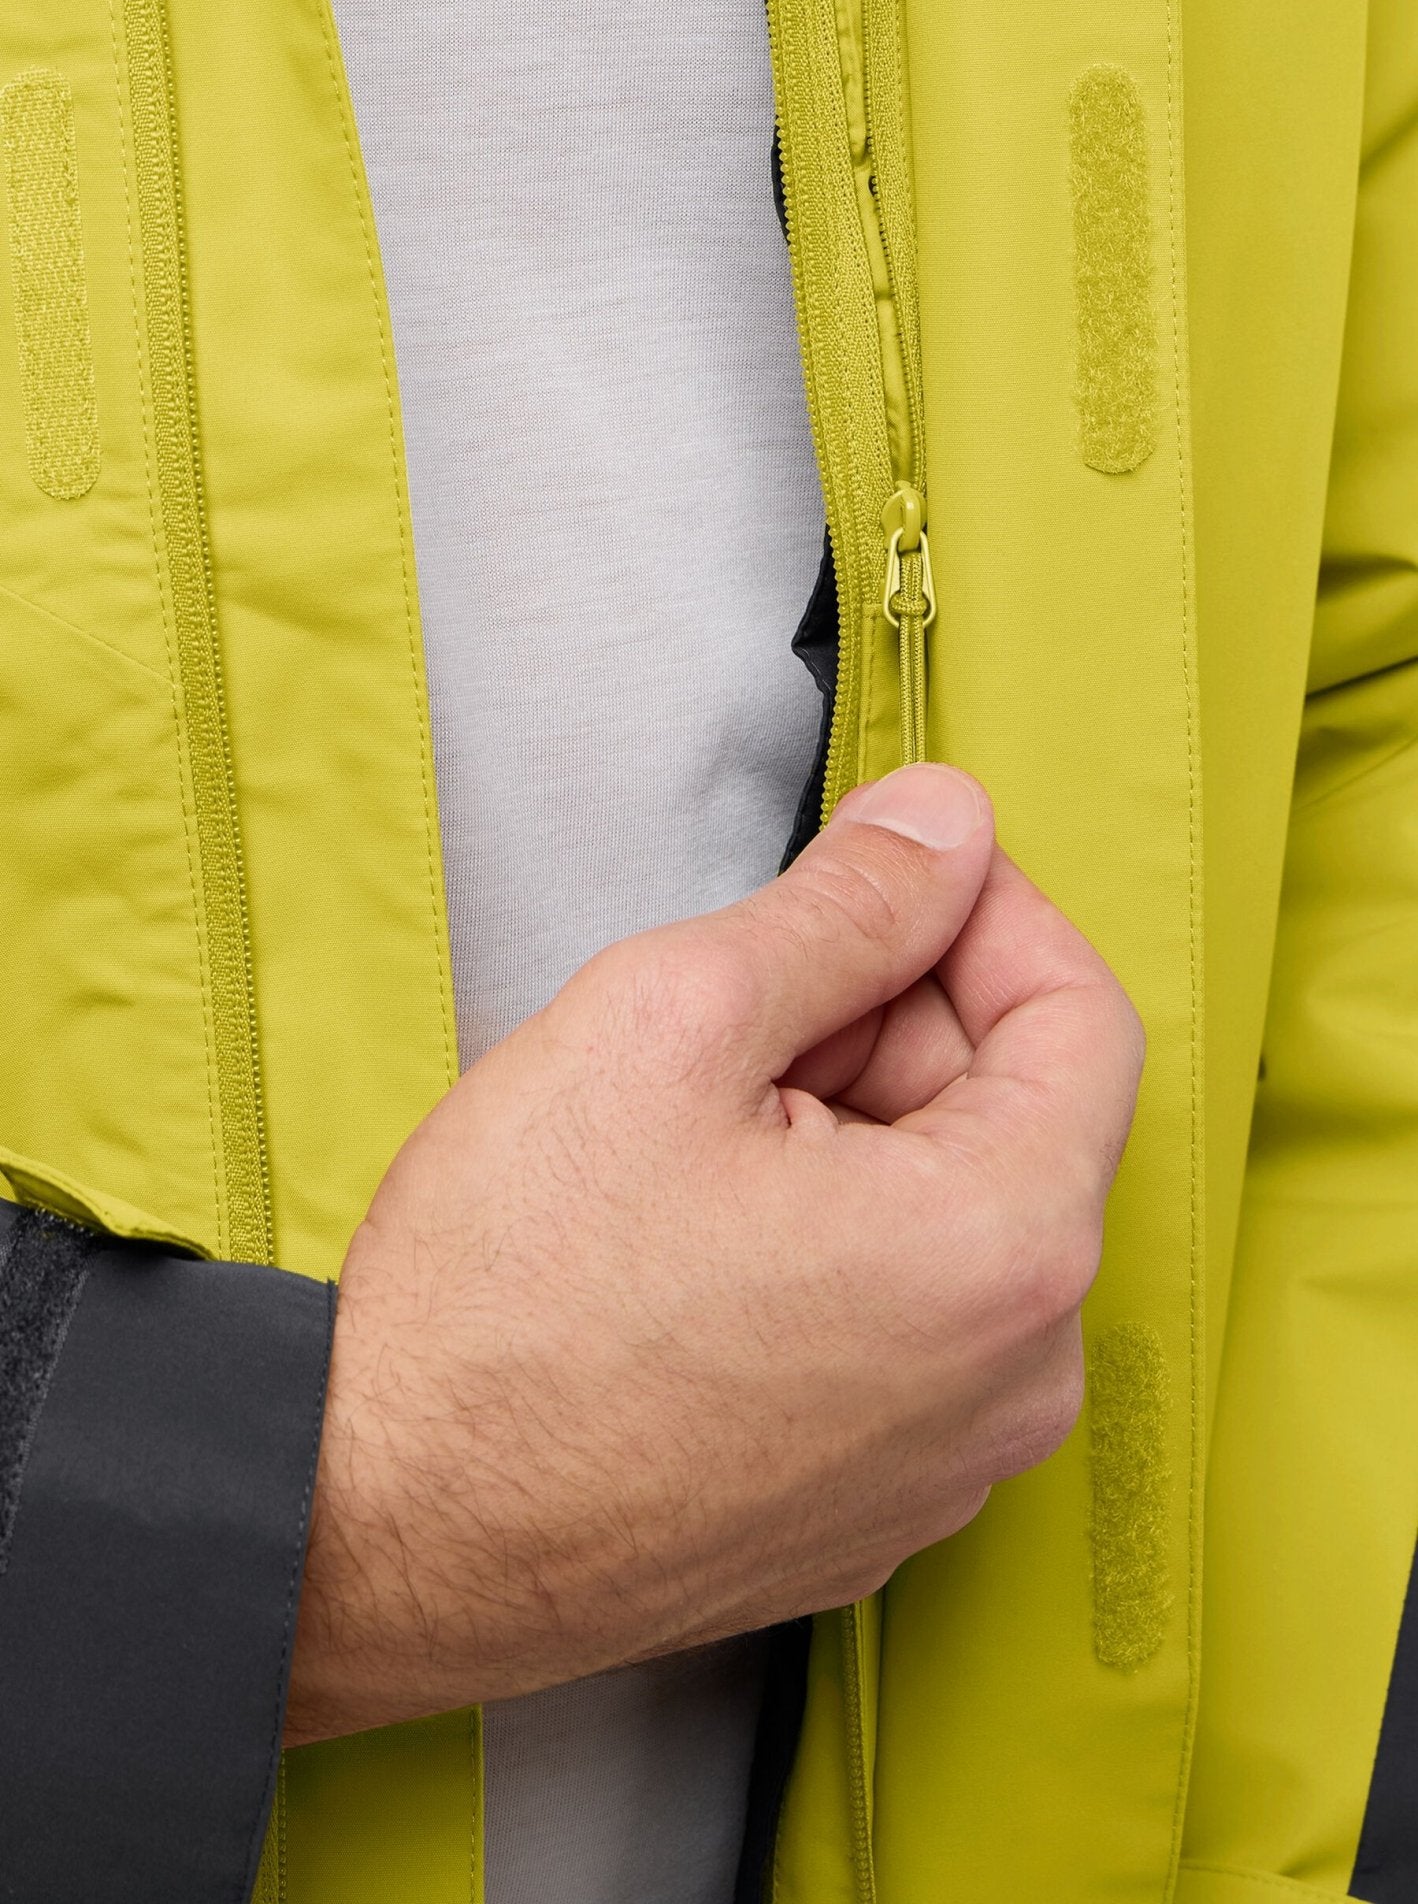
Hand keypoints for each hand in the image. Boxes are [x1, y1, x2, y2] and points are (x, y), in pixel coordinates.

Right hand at [285, 764, 1143, 1743]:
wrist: (377, 1528)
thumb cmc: (508, 1299)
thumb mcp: (674, 1021)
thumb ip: (847, 905)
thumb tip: (945, 825)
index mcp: (1002, 1252)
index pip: (1084, 1018)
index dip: (984, 910)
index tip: (894, 870)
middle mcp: (1015, 1383)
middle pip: (1014, 1122)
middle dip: (891, 1029)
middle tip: (736, 1013)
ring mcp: (946, 1467)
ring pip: (951, 1222)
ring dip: (853, 1135)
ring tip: (690, 1137)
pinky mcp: (870, 1511)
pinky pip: (904, 1327)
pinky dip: (834, 1246)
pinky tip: (696, 1244)